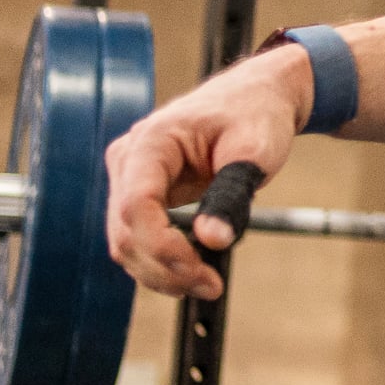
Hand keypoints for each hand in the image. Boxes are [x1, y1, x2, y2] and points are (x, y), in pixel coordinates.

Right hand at [102, 48, 311, 298]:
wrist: (259, 97)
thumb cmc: (257, 115)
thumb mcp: (255, 150)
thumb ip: (231, 194)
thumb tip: (212, 241)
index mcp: (151, 141)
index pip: (136, 206)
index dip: (162, 247)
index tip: (202, 271)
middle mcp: (129, 159)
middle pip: (125, 232)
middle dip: (165, 269)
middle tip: (212, 287)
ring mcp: (130, 178)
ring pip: (127, 243)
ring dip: (162, 273)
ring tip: (208, 284)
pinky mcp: (141, 194)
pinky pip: (139, 239)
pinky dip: (162, 262)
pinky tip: (195, 271)